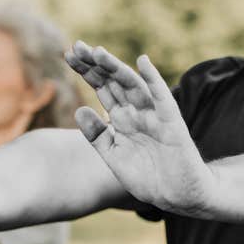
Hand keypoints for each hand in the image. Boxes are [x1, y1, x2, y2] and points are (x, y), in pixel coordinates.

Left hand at [64, 41, 215, 215]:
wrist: (177, 196)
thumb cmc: (147, 176)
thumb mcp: (114, 156)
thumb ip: (97, 135)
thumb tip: (79, 110)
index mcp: (122, 118)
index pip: (102, 87)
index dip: (86, 71)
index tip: (67, 54)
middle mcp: (136, 111)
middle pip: (113, 81)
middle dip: (95, 64)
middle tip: (76, 47)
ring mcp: (153, 115)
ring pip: (132, 86)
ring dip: (116, 69)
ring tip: (98, 53)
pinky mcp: (171, 123)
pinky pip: (162, 98)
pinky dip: (153, 80)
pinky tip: (143, 63)